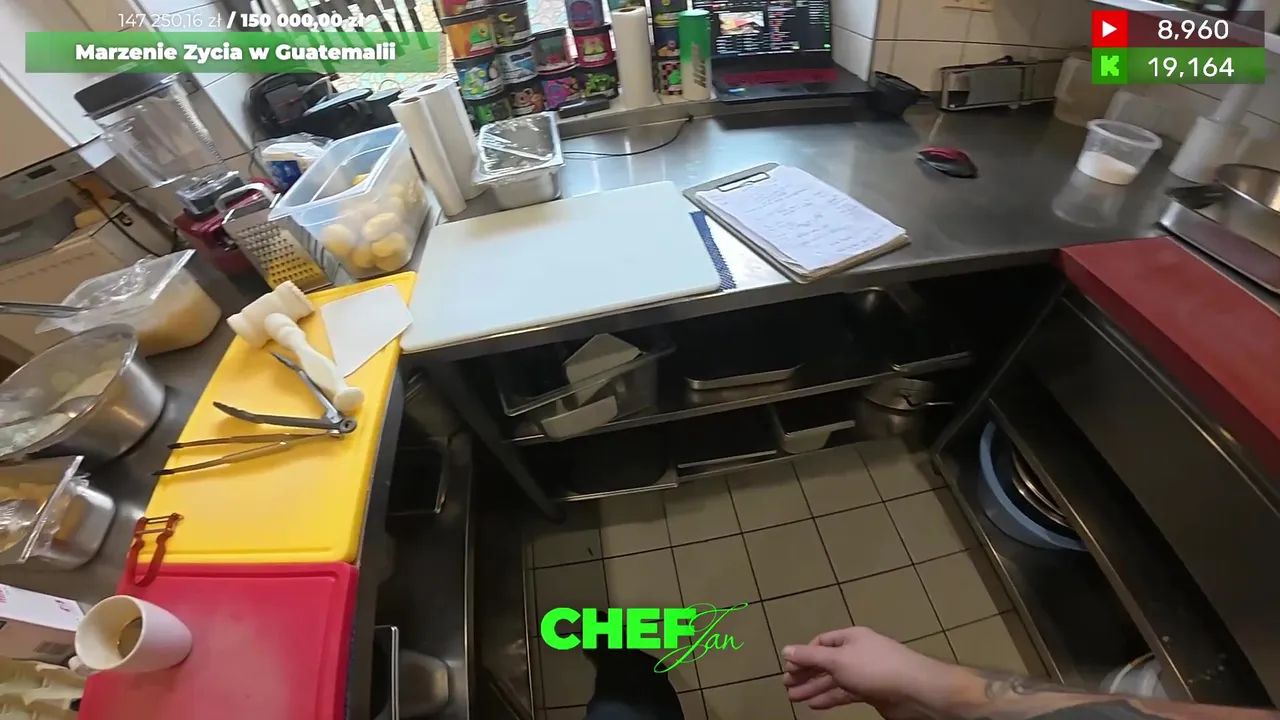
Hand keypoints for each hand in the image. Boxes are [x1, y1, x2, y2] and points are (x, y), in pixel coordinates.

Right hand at [782, 627, 969, 718]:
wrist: (914, 690)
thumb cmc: (874, 668)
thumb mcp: (837, 660)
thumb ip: (811, 656)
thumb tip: (786, 649)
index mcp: (850, 637)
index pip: (821, 643)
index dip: (803, 654)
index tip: (788, 668)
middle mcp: (857, 652)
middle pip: (826, 662)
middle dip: (806, 673)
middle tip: (786, 685)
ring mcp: (864, 673)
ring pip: (834, 680)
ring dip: (814, 688)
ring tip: (794, 698)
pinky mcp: (871, 692)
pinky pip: (845, 693)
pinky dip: (829, 697)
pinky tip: (815, 705)